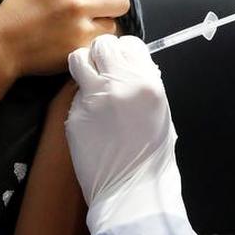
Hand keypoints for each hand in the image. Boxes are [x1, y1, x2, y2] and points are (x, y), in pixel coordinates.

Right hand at [0, 0, 130, 78]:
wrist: (2, 46)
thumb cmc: (16, 12)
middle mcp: (76, 2)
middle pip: (121, 1)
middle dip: (111, 5)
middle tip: (100, 11)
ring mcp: (80, 28)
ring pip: (114, 25)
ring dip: (103, 27)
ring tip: (89, 30)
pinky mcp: (79, 49)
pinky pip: (101, 45)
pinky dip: (94, 44)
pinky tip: (82, 42)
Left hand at [67, 34, 218, 234]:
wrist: (132, 190)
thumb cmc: (153, 154)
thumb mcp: (160, 111)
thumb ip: (145, 83)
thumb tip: (132, 67)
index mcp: (147, 82)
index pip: (129, 43)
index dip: (124, 51)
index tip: (122, 62)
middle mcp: (119, 84)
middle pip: (101, 45)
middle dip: (101, 54)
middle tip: (103, 69)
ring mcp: (93, 98)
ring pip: (78, 60)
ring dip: (83, 67)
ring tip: (89, 83)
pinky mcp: (73, 115)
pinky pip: (73, 95)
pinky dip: (79, 100)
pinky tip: (89, 116)